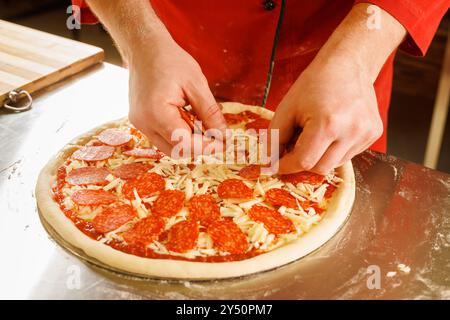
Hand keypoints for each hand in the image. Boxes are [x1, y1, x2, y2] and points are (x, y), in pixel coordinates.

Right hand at [128, 38, 225, 155]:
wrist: (144, 48)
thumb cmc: (170, 60)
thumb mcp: (197, 84)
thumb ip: (210, 113)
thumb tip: (222, 135)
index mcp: (157, 113)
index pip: (184, 144)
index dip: (206, 147)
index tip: (223, 142)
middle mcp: (144, 123)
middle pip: (176, 152)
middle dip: (199, 147)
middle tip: (217, 136)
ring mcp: (139, 124)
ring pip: (169, 148)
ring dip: (189, 143)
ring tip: (203, 125)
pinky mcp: (140, 121)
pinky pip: (162, 138)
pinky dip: (178, 135)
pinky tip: (189, 120)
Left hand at [270, 57, 382, 174]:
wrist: (348, 64)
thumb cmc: (315, 83)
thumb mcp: (287, 107)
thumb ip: (275, 137)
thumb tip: (270, 161)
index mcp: (328, 124)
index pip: (304, 161)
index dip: (286, 165)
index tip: (276, 164)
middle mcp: (351, 132)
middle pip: (321, 168)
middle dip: (303, 162)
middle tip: (294, 148)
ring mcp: (366, 134)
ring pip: (335, 164)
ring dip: (320, 156)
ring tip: (315, 133)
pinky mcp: (374, 134)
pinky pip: (349, 154)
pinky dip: (335, 150)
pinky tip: (332, 130)